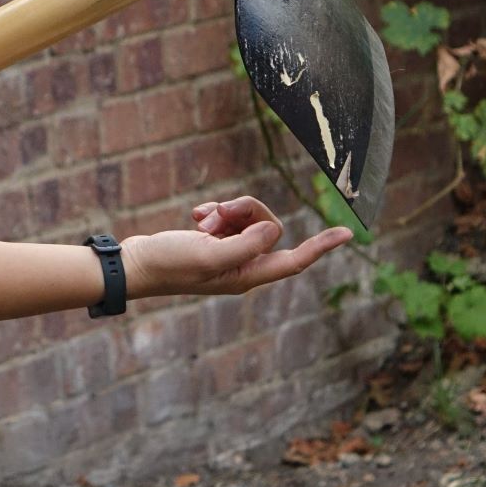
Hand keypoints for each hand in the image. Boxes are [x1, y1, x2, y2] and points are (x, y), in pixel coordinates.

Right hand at [121, 195, 352, 297]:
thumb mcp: (208, 253)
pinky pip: (228, 218)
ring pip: (246, 219)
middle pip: (266, 227)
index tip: (347, 232)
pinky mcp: (214, 242)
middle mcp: (243, 265)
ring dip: (225, 210)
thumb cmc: (169, 264)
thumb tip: (274, 230)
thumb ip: (246, 243)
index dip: (322, 246)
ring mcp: (229, 253)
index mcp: (247, 275)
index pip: (294, 260)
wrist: (137, 264)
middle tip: (218, 213)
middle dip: (244, 211)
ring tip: (201, 219)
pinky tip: (196, 216)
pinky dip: (214, 211)